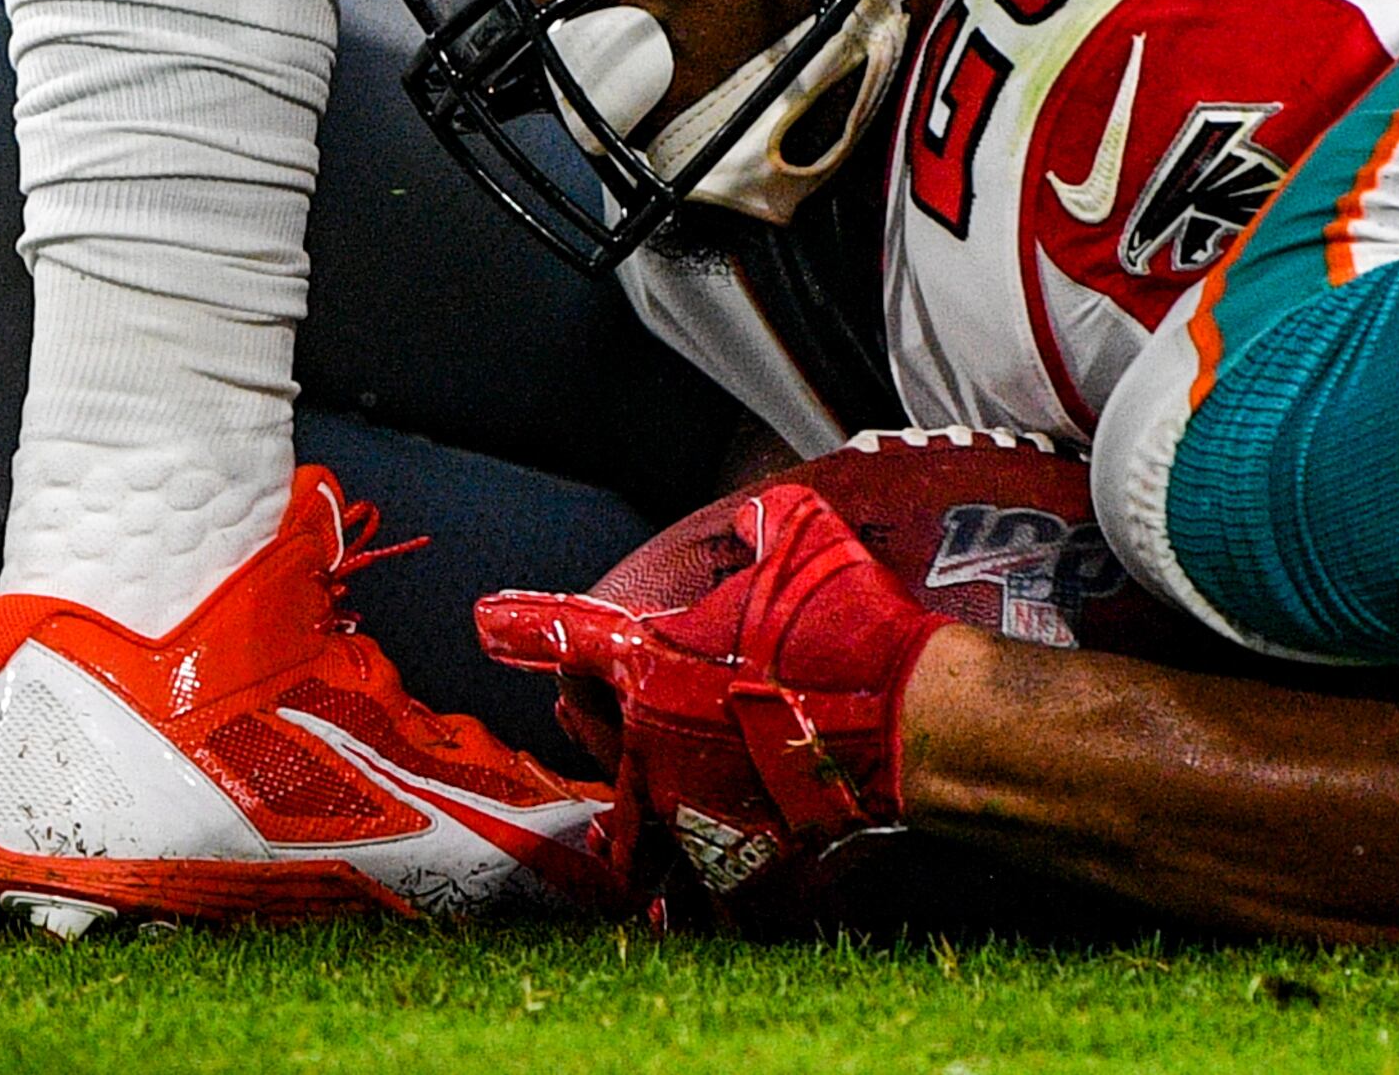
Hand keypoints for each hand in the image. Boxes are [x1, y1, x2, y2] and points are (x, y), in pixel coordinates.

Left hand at [477, 478, 948, 925]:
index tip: (487, 621)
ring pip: (626, 809)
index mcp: (650, 664)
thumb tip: (752, 523)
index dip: (519, 623)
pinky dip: (684, 870)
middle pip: (586, 725)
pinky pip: (688, 875)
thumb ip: (761, 526)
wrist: (911, 726)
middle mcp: (650, 743)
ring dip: (626, 791)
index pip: (562, 636)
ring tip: (626, 791)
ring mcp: (687, 808)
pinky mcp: (733, 859)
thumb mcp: (803, 538)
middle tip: (589, 695)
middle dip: (585, 706)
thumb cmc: (855, 631)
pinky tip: (690, 870)